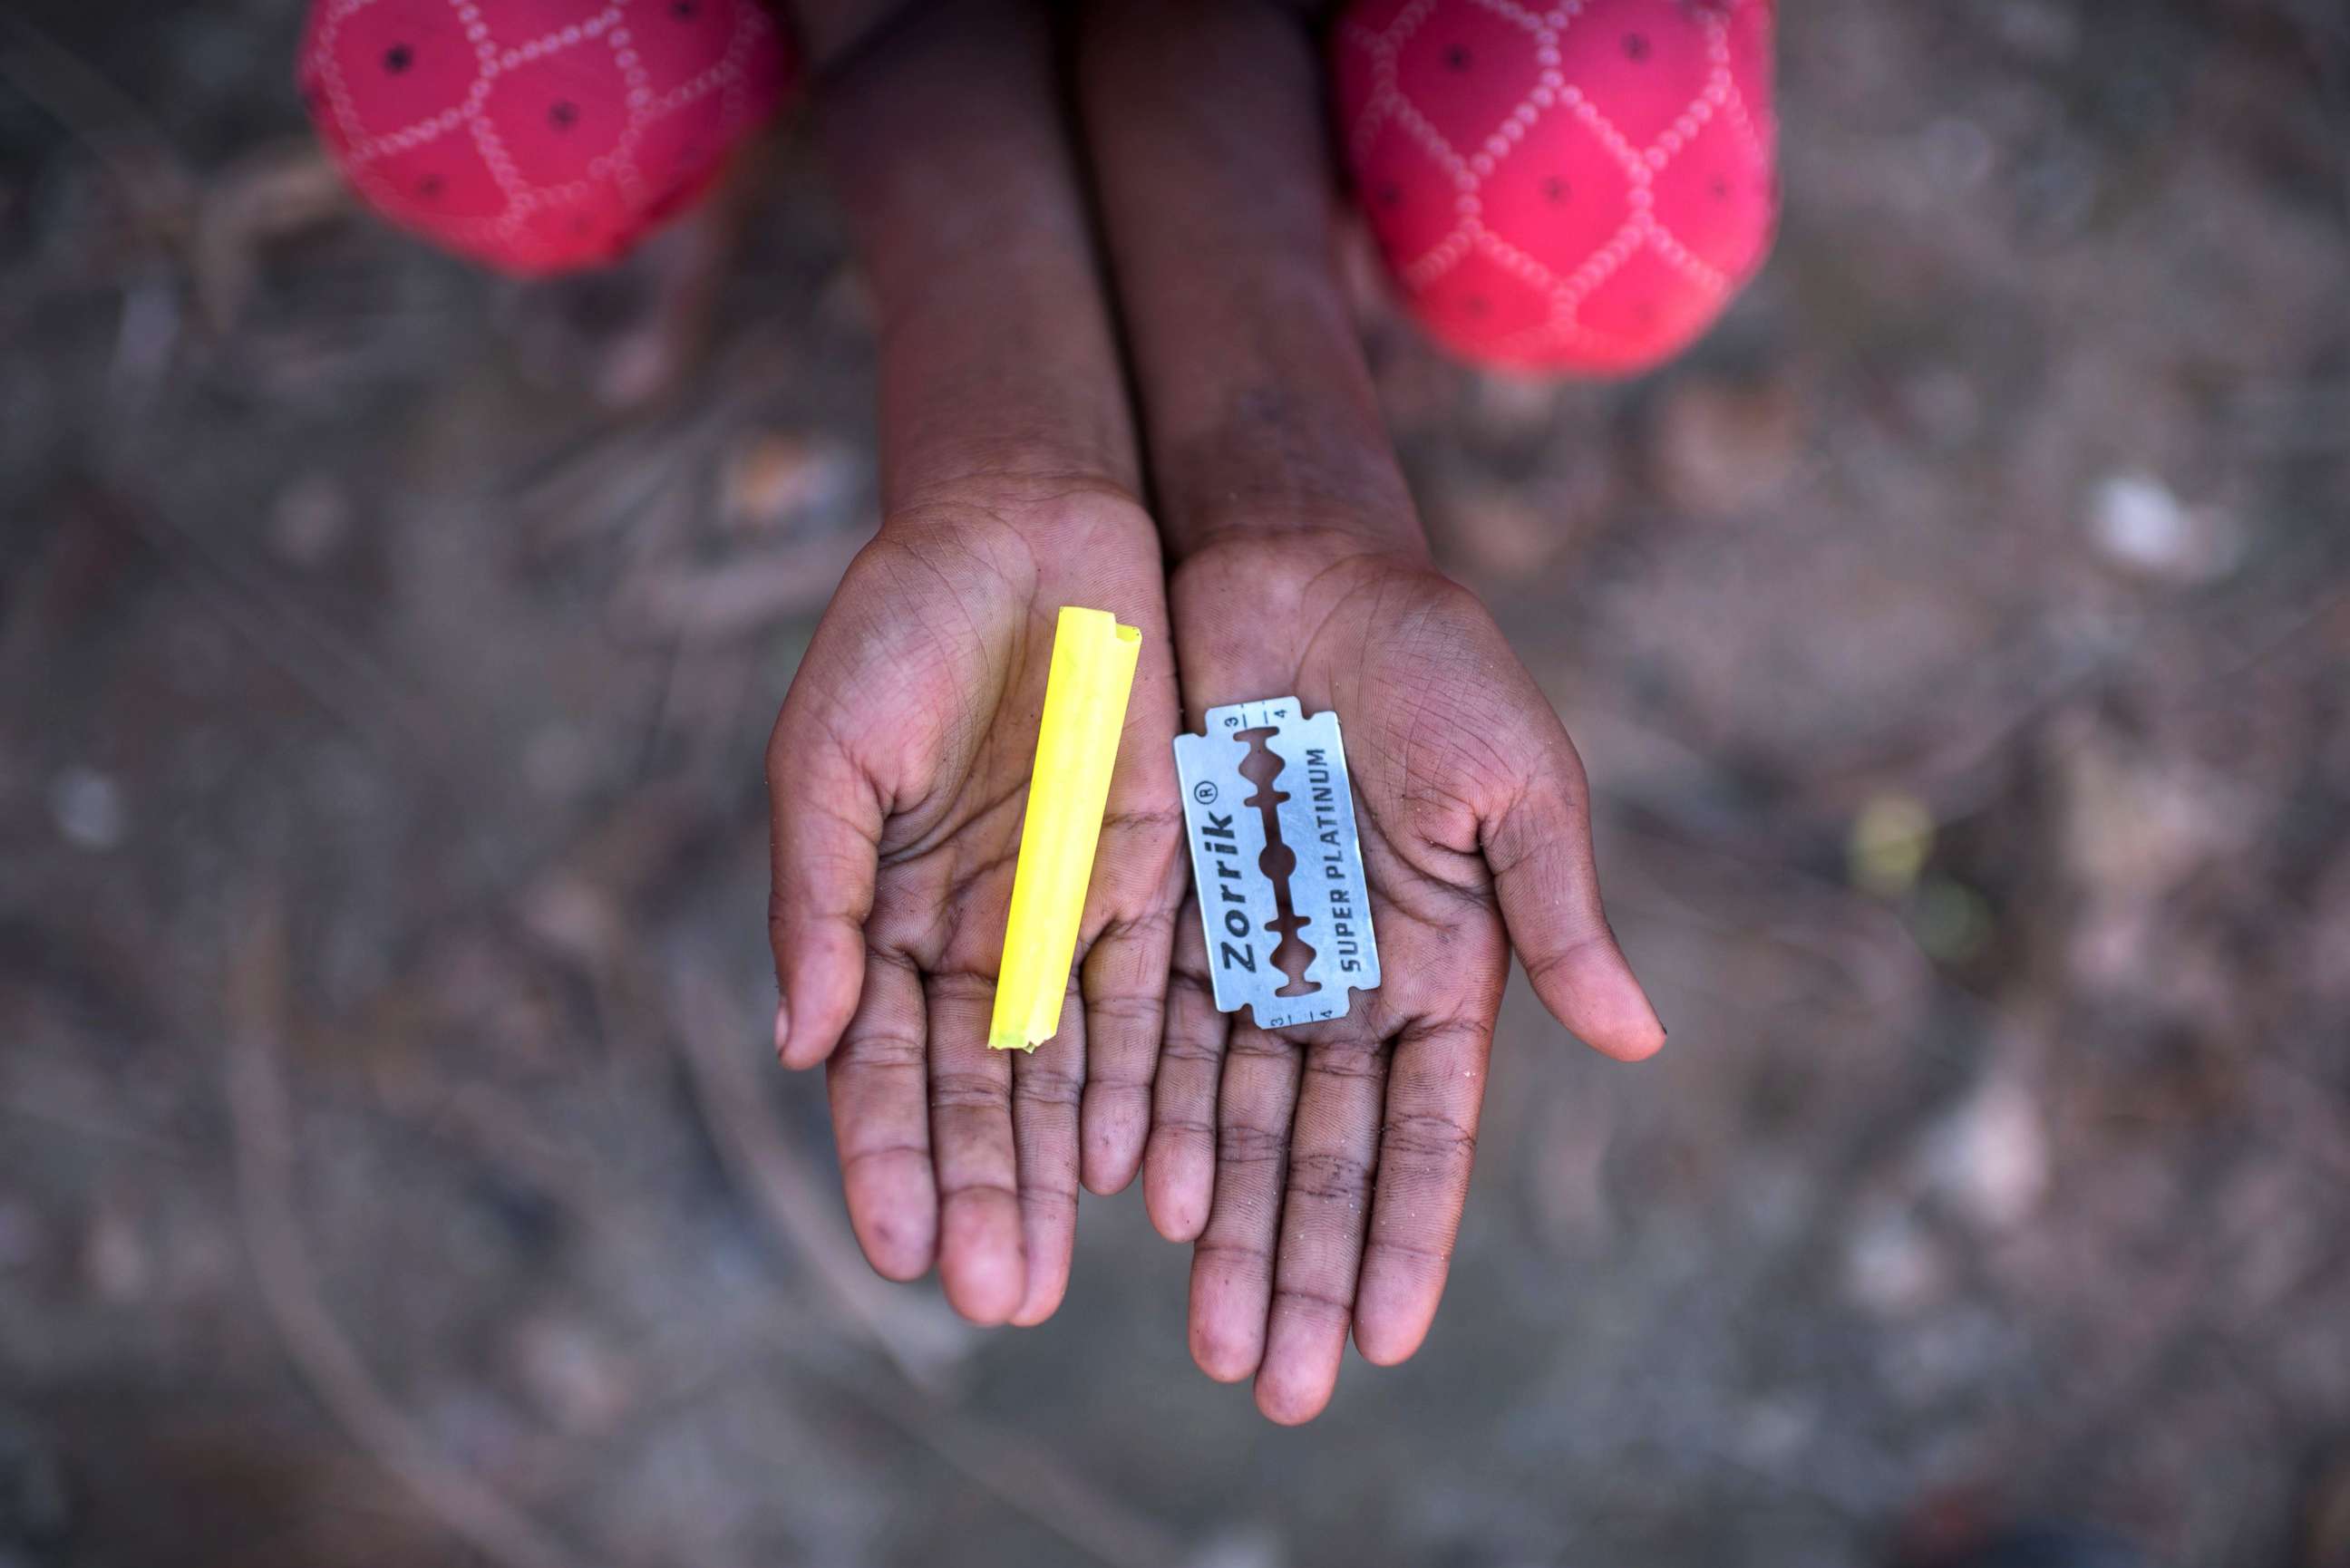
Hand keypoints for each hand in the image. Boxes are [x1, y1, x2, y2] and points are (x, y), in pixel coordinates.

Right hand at [766, 0, 1183, 1326]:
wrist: (1023, 526)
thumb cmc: (898, 628)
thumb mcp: (829, 751)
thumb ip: (815, 893)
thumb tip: (800, 1040)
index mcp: (878, 914)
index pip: (879, 1062)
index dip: (886, 1155)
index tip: (898, 1248)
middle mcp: (970, 936)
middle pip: (976, 1092)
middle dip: (981, 1192)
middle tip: (993, 1298)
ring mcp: (1059, 914)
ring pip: (1062, 1072)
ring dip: (1055, 1172)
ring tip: (1055, 1268)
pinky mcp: (1145, 878)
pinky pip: (1145, 1001)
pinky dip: (1139, 1081)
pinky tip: (1137, 1168)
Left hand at [1076, 1, 1664, 1418]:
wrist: (1295, 563)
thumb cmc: (1431, 661)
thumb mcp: (1515, 780)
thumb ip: (1558, 911)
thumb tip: (1638, 1040)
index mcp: (1440, 966)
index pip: (1422, 1133)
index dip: (1403, 1236)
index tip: (1381, 1339)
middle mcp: (1342, 983)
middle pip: (1320, 1154)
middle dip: (1303, 1269)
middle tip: (1279, 1385)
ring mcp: (1252, 957)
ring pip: (1234, 1120)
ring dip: (1228, 1230)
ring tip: (1214, 1337)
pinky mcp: (1166, 913)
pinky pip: (1154, 1036)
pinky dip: (1152, 1117)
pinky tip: (1142, 1202)